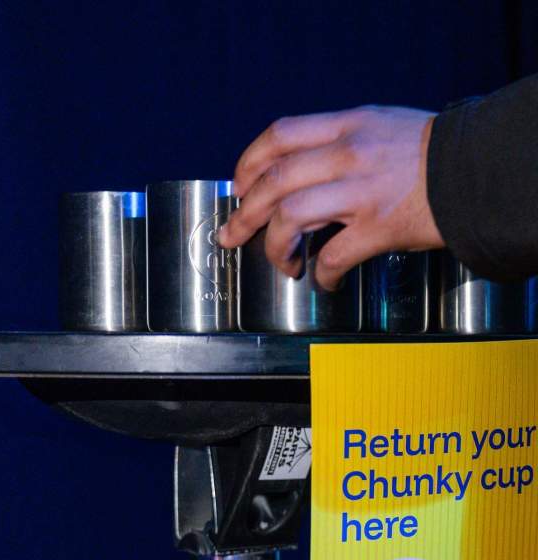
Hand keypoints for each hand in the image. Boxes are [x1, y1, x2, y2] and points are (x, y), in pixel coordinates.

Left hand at [218, 106, 444, 289]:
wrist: (476, 171)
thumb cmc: (430, 154)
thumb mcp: (381, 127)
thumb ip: (341, 143)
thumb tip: (302, 172)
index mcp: (347, 127)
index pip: (280, 135)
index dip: (248, 163)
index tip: (238, 186)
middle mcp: (348, 155)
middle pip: (275, 181)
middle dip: (244, 213)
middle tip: (233, 235)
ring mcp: (362, 193)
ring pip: (292, 217)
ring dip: (276, 247)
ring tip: (284, 264)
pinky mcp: (379, 228)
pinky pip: (333, 256)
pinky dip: (321, 275)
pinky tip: (324, 282)